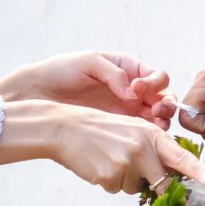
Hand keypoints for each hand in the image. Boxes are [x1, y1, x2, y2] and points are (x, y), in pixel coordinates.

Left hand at [0, 52, 176, 128]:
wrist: (39, 93)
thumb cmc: (62, 71)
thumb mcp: (88, 63)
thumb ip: (112, 73)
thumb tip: (131, 91)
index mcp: (130, 70)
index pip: (157, 77)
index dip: (154, 84)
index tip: (137, 89)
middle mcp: (133, 92)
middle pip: (163, 100)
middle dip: (165, 107)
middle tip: (155, 112)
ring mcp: (127, 113)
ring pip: (155, 121)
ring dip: (160, 125)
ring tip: (153, 129)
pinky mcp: (117, 130)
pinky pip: (138, 136)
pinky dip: (146, 140)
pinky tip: (141, 142)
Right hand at [0, 100, 204, 193]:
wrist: (65, 128)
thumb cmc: (100, 129)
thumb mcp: (131, 128)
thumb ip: (153, 147)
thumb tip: (169, 173)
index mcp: (150, 134)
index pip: (179, 156)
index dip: (196, 171)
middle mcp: (141, 149)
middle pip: (162, 182)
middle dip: (158, 187)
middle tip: (144, 177)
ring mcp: (125, 164)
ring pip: (137, 188)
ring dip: (126, 180)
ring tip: (109, 159)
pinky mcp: (109, 177)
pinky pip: (118, 190)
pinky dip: (110, 182)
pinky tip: (99, 166)